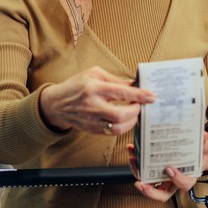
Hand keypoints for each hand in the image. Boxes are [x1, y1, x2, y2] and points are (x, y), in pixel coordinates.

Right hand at [39, 66, 154, 135]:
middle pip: (120, 115)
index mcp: (94, 88)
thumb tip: (135, 84)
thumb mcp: (94, 74)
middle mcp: (92, 105)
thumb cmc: (76, 86)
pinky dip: (123, 126)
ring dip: (131, 122)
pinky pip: (112, 132)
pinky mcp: (92, 130)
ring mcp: (92, 120)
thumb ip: (115, 80)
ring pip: (117, 128)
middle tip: (141, 105)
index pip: (121, 92)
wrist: (56, 104)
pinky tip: (126, 119)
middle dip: (136, 111)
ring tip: (134, 113)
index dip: (139, 95)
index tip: (151, 96)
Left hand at [126, 132, 207, 202]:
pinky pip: (144, 171)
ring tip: (133, 161)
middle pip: (161, 193)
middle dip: (150, 190)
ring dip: (138, 174)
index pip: (184, 184)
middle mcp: (174, 182)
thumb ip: (206, 143)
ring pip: (150, 184)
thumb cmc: (201, 154)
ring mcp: (164, 178)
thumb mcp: (206, 147)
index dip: (176, 179)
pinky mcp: (155, 171)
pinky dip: (136, 162)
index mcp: (189, 178)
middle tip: (141, 183)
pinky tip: (133, 150)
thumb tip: (204, 136)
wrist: (198, 154)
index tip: (170, 169)